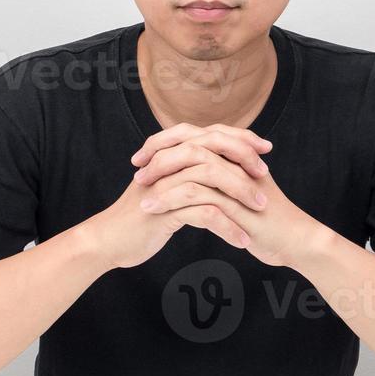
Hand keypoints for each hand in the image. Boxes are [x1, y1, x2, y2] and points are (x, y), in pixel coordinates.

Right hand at [86, 123, 272, 268]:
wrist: (108, 241)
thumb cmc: (142, 218)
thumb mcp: (167, 191)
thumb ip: (187, 175)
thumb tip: (220, 168)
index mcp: (170, 155)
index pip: (211, 134)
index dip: (240, 138)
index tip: (265, 149)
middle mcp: (167, 163)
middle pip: (211, 148)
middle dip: (243, 159)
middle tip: (266, 176)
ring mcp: (163, 185)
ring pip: (209, 177)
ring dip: (239, 193)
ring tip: (260, 211)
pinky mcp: (162, 210)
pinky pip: (202, 213)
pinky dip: (226, 226)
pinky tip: (242, 240)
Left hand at [131, 123, 322, 267]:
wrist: (295, 240)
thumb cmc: (265, 219)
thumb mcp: (239, 193)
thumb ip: (219, 179)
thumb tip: (189, 173)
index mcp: (235, 154)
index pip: (193, 135)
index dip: (164, 142)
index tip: (141, 158)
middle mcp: (237, 161)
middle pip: (191, 144)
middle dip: (158, 156)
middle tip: (136, 172)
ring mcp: (240, 180)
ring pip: (193, 169)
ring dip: (162, 182)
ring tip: (141, 197)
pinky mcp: (239, 203)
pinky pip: (200, 197)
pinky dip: (173, 203)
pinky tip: (155, 213)